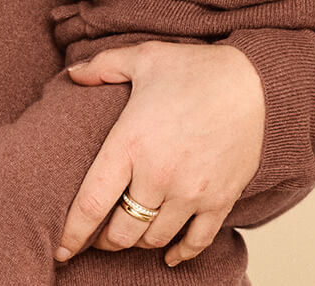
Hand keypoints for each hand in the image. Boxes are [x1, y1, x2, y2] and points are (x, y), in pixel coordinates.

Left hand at [57, 41, 263, 267]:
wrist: (254, 81)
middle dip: (105, 240)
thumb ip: (102, 67)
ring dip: (138, 241)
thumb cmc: (194, 68)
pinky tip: (169, 255)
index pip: (91, 204)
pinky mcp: (220, 200)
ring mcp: (191, 192)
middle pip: (121, 232)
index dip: (72, 233)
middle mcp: (158, 175)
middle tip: (98, 235)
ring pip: (154, 239)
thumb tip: (71, 74)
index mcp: (130, 144)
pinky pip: (196, 242)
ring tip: (131, 233)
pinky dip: (180, 253)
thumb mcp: (142, 58)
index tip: (60, 249)